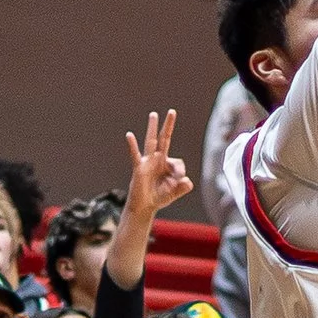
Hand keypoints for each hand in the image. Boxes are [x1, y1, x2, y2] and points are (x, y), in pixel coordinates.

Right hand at [121, 108, 194, 244]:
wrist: (144, 207)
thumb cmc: (158, 197)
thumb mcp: (173, 193)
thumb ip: (182, 188)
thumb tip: (188, 181)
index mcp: (167, 164)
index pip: (178, 161)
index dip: (180, 172)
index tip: (179, 181)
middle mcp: (157, 160)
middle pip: (164, 139)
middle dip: (168, 125)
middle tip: (172, 111)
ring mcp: (148, 162)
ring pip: (151, 142)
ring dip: (153, 128)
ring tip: (154, 114)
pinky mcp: (139, 168)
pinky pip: (135, 155)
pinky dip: (132, 145)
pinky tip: (129, 135)